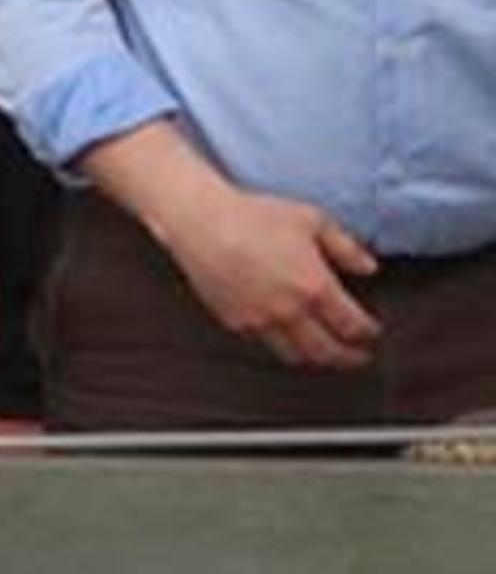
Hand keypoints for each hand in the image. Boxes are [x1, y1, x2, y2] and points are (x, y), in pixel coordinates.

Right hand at [157, 187, 383, 371]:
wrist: (202, 222)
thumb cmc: (254, 216)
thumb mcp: (312, 220)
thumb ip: (346, 247)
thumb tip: (367, 267)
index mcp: (315, 287)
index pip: (352, 325)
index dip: (368, 332)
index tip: (372, 332)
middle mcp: (289, 311)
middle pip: (328, 352)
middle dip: (348, 358)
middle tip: (358, 357)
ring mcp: (260, 320)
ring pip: (295, 356)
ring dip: (315, 357)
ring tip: (323, 352)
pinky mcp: (235, 321)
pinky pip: (264, 343)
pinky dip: (281, 344)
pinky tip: (286, 334)